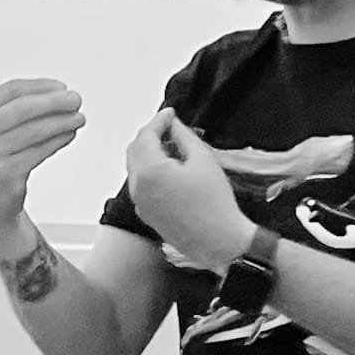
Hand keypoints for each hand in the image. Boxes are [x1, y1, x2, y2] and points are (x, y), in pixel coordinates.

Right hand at [0, 79, 85, 237]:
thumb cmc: (2, 157)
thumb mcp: (2, 128)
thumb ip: (25, 108)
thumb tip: (61, 94)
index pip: (12, 90)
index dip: (41, 86)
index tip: (62, 87)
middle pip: (23, 108)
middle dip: (55, 102)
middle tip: (76, 100)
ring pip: (35, 130)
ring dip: (63, 121)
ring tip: (78, 119)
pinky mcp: (6, 173)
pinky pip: (40, 151)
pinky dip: (59, 140)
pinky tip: (69, 134)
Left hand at [126, 108, 254, 273]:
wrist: (220, 241)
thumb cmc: (215, 203)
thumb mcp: (203, 159)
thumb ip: (184, 136)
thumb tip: (173, 125)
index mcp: (150, 171)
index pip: (145, 135)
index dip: (158, 120)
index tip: (170, 113)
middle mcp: (138, 188)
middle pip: (134, 150)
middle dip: (150, 135)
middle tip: (170, 126)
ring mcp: (140, 203)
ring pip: (136, 168)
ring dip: (149, 153)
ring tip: (173, 146)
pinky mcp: (147, 215)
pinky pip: (141, 185)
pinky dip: (150, 171)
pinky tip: (171, 169)